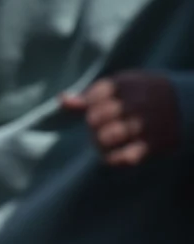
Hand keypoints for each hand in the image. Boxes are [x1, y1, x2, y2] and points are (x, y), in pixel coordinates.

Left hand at [60, 71, 181, 165]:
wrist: (189, 104)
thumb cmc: (144, 95)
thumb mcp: (121, 87)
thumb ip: (91, 95)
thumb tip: (62, 100)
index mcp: (125, 84)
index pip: (91, 100)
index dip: (91, 108)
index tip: (100, 109)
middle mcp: (135, 102)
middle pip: (93, 120)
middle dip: (93, 127)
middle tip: (101, 129)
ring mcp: (145, 124)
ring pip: (106, 138)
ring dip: (100, 144)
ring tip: (106, 143)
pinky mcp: (154, 143)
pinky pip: (124, 157)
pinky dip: (114, 160)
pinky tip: (115, 156)